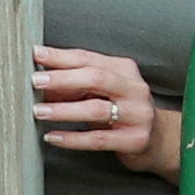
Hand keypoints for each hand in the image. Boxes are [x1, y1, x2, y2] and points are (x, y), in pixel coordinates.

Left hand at [31, 45, 170, 173]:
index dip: (61, 57)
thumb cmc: (122, 111)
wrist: (158, 138)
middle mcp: (135, 89)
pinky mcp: (136, 139)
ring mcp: (138, 115)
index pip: (89, 59)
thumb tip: (40, 79)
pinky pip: (99, 139)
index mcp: (125, 71)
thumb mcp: (102, 91)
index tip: (37, 54)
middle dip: (63, 78)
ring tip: (39, 112)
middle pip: (97, 78)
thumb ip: (74, 84)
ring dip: (63, 110)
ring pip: (97, 109)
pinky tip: (54, 136)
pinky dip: (73, 138)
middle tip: (36, 81)